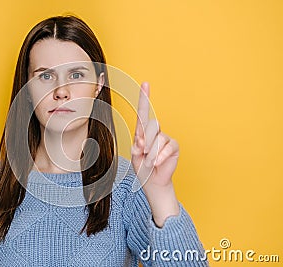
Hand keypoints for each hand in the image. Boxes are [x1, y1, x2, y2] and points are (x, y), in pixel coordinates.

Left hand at [131, 82, 179, 226]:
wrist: (152, 181)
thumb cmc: (142, 167)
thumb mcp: (135, 155)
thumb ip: (137, 145)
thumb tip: (143, 140)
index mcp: (142, 132)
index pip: (143, 112)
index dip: (144, 98)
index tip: (145, 84)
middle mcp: (154, 132)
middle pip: (151, 125)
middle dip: (145, 141)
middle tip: (143, 153)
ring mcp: (165, 138)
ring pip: (158, 138)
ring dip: (151, 153)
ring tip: (150, 161)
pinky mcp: (173, 146)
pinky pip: (167, 147)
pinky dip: (160, 157)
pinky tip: (158, 163)